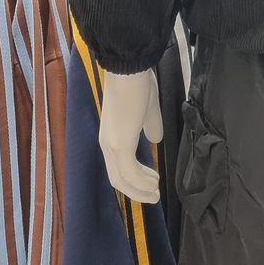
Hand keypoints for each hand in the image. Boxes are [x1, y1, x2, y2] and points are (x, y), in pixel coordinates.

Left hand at [98, 69, 163, 203]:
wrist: (129, 70)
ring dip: (139, 190)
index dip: (134, 178)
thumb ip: (151, 124)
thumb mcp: (147, 108)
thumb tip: (156, 139)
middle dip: (136, 190)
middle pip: (117, 178)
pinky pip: (129, 173)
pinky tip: (154, 184)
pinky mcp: (120, 145)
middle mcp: (107, 144)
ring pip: (121, 179)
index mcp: (112, 135)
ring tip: (156, 193)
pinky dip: (141, 183)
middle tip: (154, 194)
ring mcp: (112, 145)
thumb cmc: (138, 84)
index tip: (152, 181)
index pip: (118, 166)